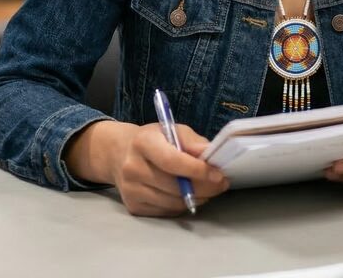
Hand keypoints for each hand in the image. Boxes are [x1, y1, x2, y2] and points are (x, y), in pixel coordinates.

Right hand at [69, 121, 228, 216]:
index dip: (197, 170)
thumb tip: (209, 156)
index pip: (172, 161)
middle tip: (221, 184)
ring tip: (208, 190)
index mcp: (143, 142)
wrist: (121, 154)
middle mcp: (132, 167)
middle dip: (203, 187)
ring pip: (172, 203)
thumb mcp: (172, 130)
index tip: (218, 175)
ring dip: (196, 199)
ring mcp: (131, 190)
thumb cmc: (154, 140)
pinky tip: (189, 196)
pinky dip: (182, 206)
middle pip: (174, 186)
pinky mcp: (133, 207)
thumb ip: (192, 141)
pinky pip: (166, 212)